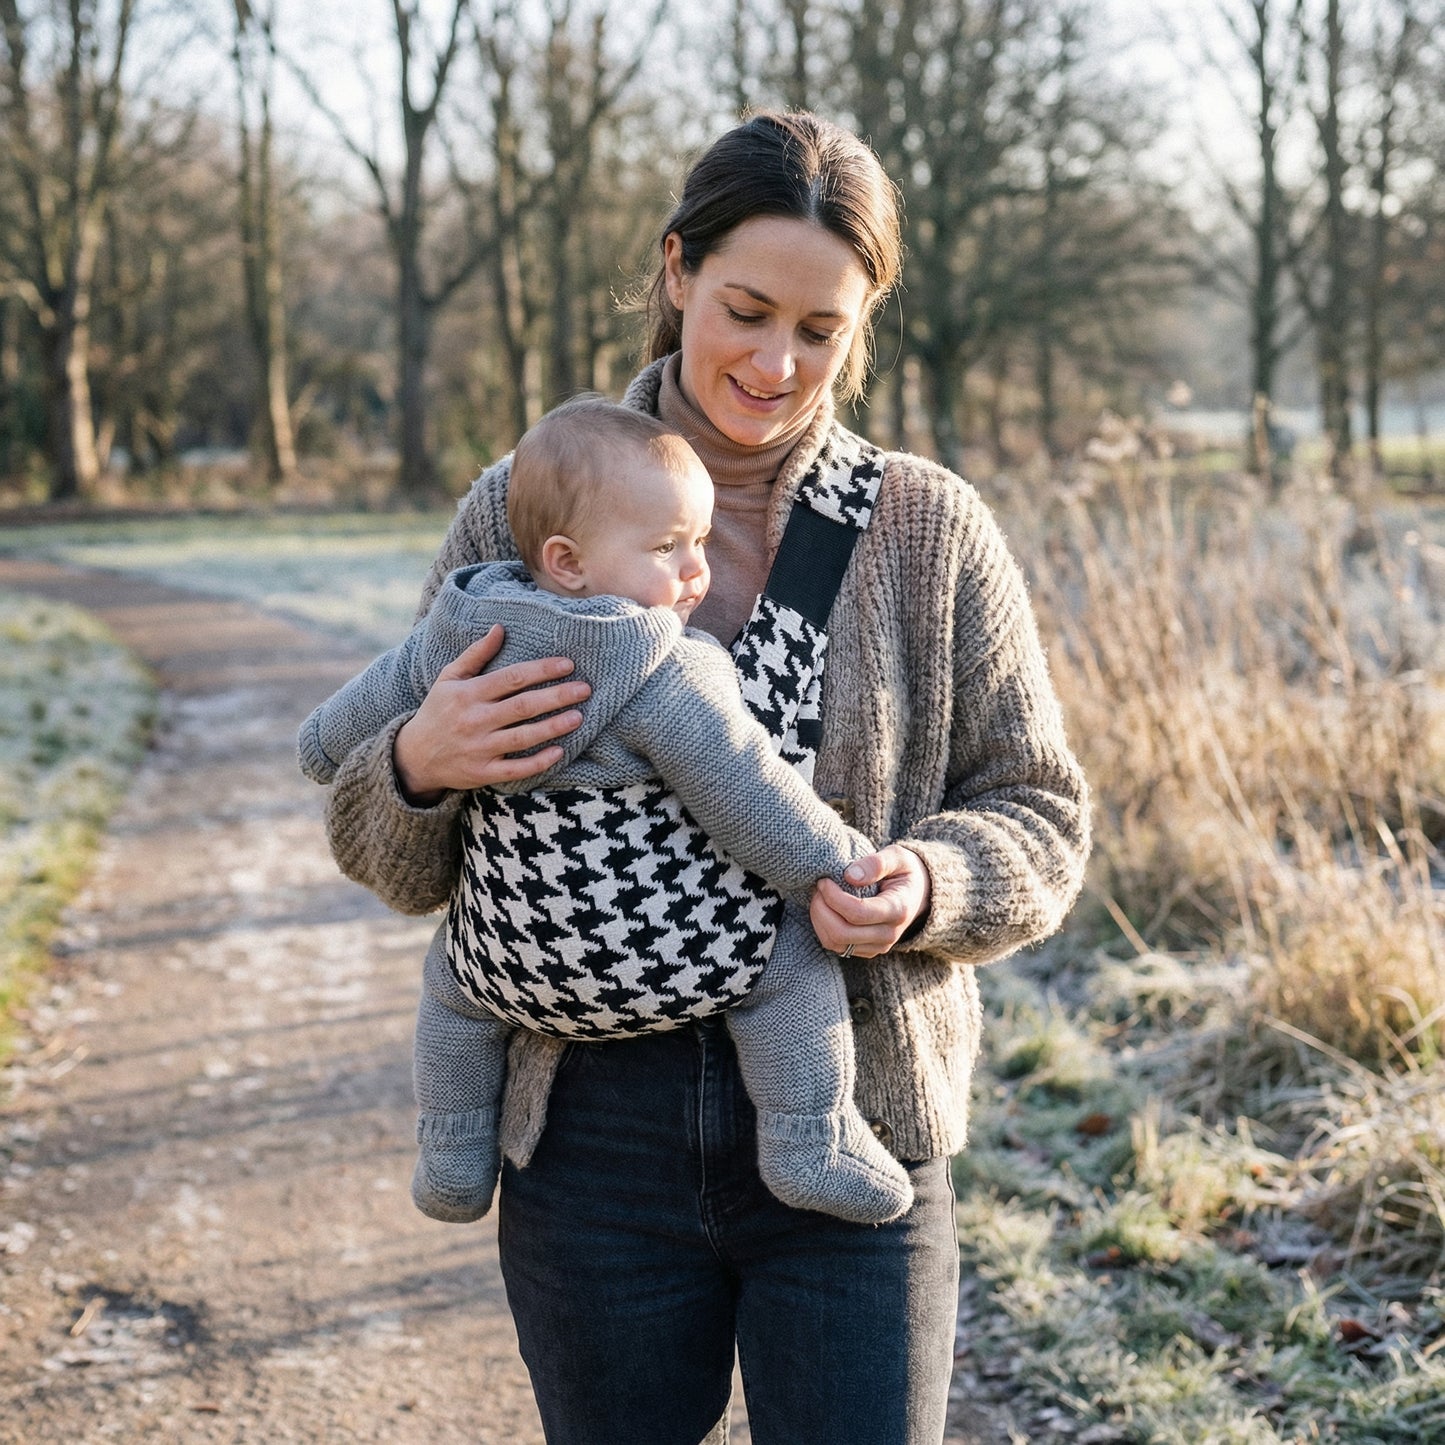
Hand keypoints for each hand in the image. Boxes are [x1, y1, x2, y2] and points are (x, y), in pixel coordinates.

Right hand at [392, 625, 589, 803]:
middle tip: (584, 688)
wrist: (414, 757)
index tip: (567, 664)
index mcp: (469, 694)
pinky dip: (538, 761)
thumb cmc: (438, 711)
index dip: (541, 670)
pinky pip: (516, 768)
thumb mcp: (448, 678)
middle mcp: (475, 720)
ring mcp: (480, 748)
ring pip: (523, 737)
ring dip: (553, 727)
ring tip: (578, 716)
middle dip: (556, 696)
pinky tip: (560, 751)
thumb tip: (500, 628)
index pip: (511, 678)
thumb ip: (476, 654)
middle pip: (523, 706)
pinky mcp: (483, 772)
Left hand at [809, 845, 931, 958]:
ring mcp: (878, 946)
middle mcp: (889, 934)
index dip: (834, 897)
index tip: (825, 880)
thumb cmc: (903, 871)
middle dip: (821, 908)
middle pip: (842, 932)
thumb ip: (876, 863)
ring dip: (819, 919)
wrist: (918, 893)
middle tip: (819, 887)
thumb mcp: (897, 857)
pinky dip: (823, 927)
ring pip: (835, 942)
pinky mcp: (867, 950)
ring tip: (820, 896)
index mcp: (898, 910)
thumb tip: (850, 876)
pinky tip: (825, 908)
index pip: (858, 913)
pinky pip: (836, 946)